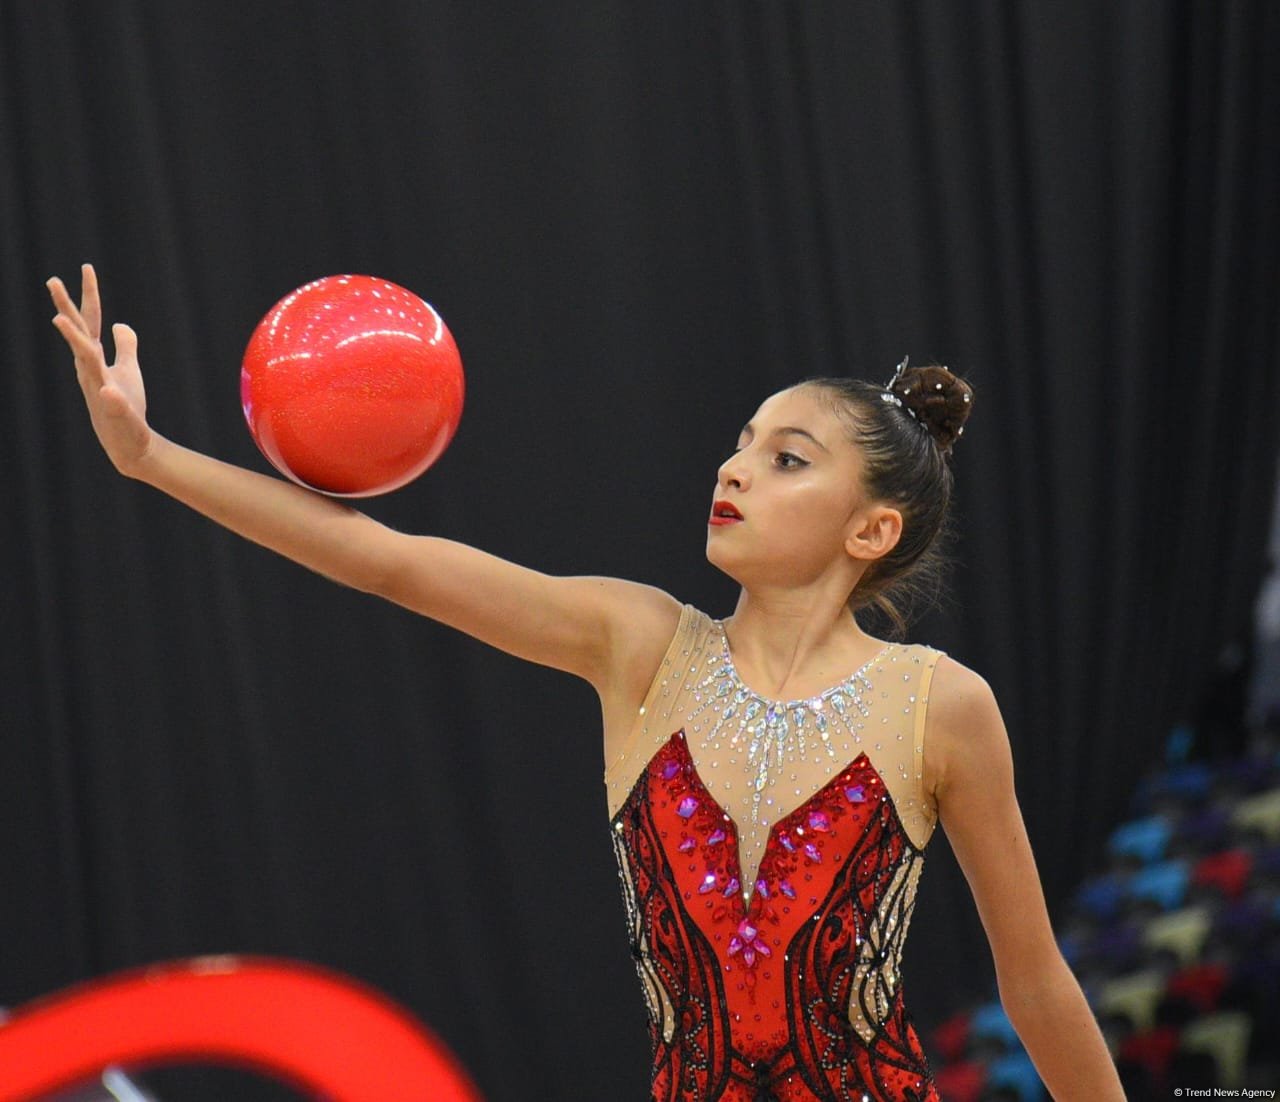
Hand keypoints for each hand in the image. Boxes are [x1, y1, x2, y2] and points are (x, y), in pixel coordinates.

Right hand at [48, 264, 153, 476]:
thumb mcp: (128, 369)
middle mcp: (91, 370)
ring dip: (76, 343)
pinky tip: (109, 392)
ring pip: (87, 364)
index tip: (87, 267)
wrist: (129, 442)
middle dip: (66, 309)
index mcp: (95, 358)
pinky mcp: (116, 414)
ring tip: (61, 322)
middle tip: (53, 280)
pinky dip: (111, 397)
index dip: (89, 294)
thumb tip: (121, 324)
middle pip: (79, 334)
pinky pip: (113, 404)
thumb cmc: (126, 404)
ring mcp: (100, 391)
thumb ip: (125, 345)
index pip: (92, 321)